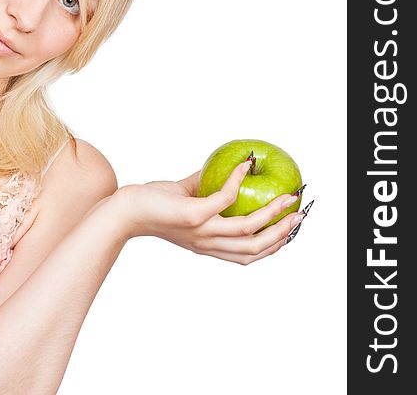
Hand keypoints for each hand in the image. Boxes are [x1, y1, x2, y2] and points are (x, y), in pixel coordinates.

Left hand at [116, 162, 304, 264]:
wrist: (123, 210)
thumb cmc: (151, 204)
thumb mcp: (184, 200)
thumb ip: (205, 189)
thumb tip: (225, 168)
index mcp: (208, 245)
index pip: (248, 255)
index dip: (273, 246)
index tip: (291, 231)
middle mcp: (207, 243)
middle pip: (256, 248)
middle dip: (283, 234)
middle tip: (300, 215)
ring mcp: (201, 231)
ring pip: (247, 230)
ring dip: (272, 213)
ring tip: (288, 197)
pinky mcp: (192, 216)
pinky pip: (224, 199)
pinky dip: (238, 182)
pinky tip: (243, 168)